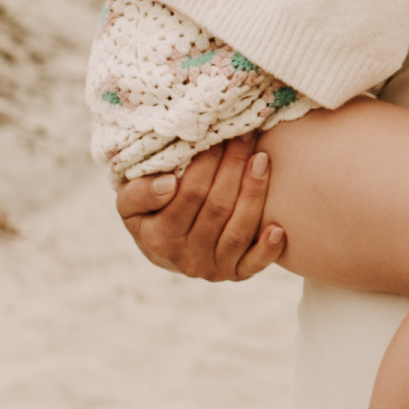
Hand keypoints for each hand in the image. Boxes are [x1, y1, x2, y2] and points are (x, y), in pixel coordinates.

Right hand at [115, 131, 289, 277]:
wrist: (163, 248)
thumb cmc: (149, 213)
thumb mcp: (129, 203)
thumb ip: (139, 192)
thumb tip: (168, 184)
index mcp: (159, 238)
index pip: (190, 193)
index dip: (207, 162)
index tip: (218, 134)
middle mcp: (187, 258)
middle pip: (218, 206)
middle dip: (234, 166)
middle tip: (245, 135)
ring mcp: (214, 269)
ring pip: (239, 229)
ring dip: (255, 193)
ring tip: (262, 159)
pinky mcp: (236, 274)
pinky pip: (254, 264)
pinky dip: (268, 249)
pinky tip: (279, 227)